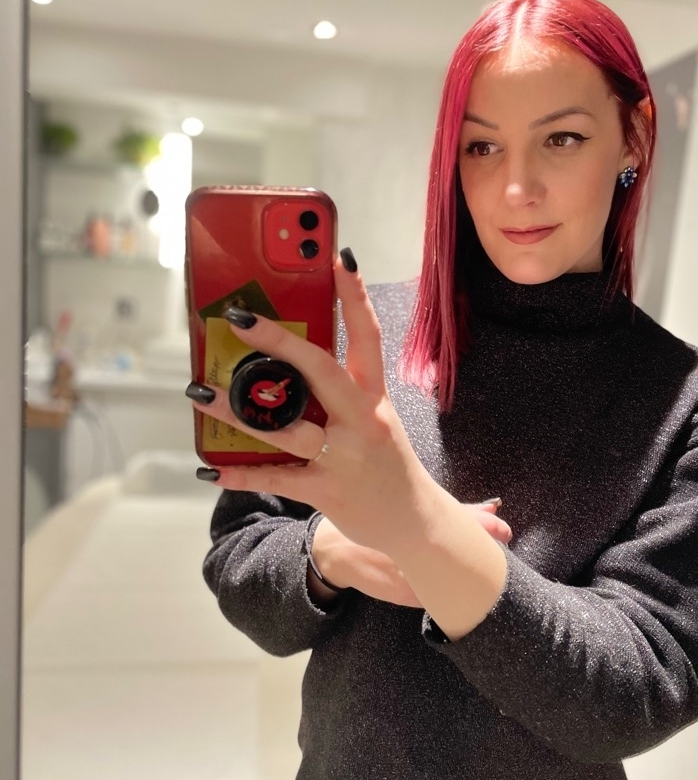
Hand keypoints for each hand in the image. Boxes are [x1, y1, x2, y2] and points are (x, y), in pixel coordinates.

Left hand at [188, 249, 509, 639]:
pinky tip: (209, 470)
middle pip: (320, 371)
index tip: (338, 257)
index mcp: (373, 397)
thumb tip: (292, 359)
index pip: (367, 336)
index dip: (354, 295)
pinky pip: (277, 478)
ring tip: (199, 392)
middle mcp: (361, 420)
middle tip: (240, 317)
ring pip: (286, 427)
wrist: (416, 522)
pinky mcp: (326, 489)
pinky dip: (240, 476)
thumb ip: (342, 390)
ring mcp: (344, 455)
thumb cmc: (386, 462)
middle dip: (279, 341)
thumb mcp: (375, 419)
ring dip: (238, 409)